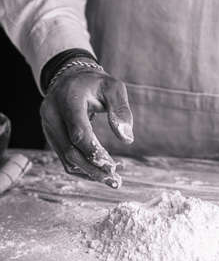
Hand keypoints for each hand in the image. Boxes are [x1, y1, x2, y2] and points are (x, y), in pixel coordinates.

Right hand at [40, 63, 133, 187]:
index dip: (95, 152)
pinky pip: (64, 158)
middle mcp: (52, 115)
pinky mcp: (51, 136)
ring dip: (88, 173)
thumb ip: (121, 110)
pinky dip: (82, 168)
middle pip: (70, 151)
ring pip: (65, 158)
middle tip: (115, 181)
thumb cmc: (95, 84)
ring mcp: (48, 127)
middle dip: (93, 169)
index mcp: (68, 100)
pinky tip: (100, 173)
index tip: (113, 166)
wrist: (70, 78)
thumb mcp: (113, 88)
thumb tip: (127, 139)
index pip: (78, 133)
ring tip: (111, 180)